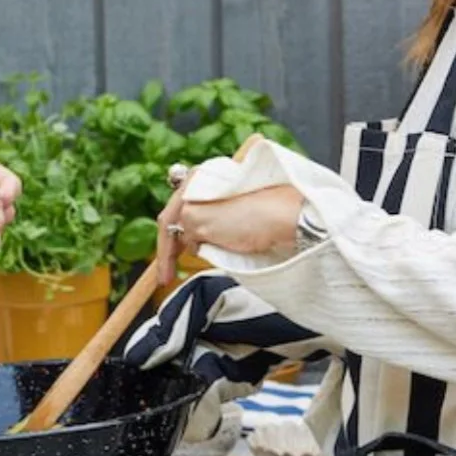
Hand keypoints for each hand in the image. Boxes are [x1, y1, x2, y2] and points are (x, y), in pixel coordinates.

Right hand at [155, 184, 303, 284]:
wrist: (293, 222)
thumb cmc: (251, 217)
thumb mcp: (200, 220)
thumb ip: (181, 227)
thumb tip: (184, 239)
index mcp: (197, 180)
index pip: (168, 217)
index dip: (163, 250)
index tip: (163, 276)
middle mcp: (211, 186)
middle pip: (182, 219)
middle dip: (175, 246)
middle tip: (170, 273)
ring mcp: (228, 199)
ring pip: (200, 226)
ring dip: (193, 246)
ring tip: (194, 265)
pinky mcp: (244, 213)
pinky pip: (218, 230)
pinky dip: (212, 244)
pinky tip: (215, 255)